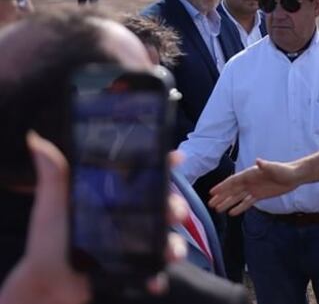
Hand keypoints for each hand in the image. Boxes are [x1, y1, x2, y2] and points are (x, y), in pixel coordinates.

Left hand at [0, 134, 186, 303]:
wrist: (47, 285)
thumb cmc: (48, 242)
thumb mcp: (52, 206)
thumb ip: (53, 176)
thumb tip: (36, 140)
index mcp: (114, 196)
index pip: (143, 174)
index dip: (163, 164)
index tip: (176, 158)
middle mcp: (129, 216)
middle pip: (164, 204)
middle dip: (176, 206)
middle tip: (174, 212)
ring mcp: (134, 242)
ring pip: (167, 237)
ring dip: (175, 243)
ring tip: (170, 251)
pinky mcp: (134, 267)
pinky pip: (154, 269)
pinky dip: (158, 275)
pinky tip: (154, 279)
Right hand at [209, 159, 301, 214]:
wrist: (294, 176)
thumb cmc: (284, 170)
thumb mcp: (275, 168)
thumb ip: (265, 166)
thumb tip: (258, 161)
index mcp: (250, 174)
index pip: (233, 181)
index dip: (222, 186)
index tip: (212, 192)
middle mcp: (250, 181)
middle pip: (232, 190)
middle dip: (221, 196)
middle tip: (210, 204)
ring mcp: (254, 189)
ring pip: (237, 197)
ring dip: (227, 203)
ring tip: (217, 209)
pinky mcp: (259, 195)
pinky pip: (247, 202)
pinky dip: (239, 207)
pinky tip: (232, 213)